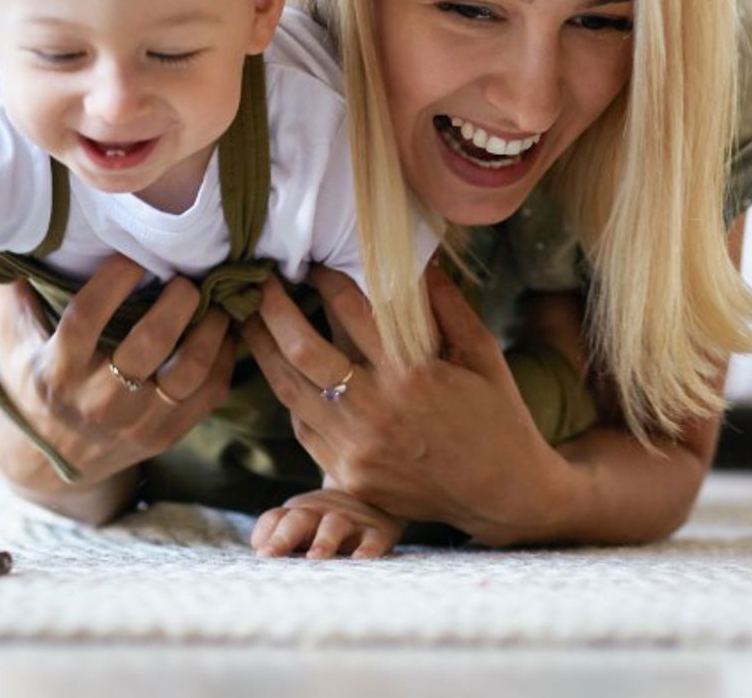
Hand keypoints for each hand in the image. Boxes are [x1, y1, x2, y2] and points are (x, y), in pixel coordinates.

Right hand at [0, 256, 236, 486]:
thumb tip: (21, 231)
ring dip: (211, 328)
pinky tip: (221, 333)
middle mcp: (97, 400)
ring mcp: (135, 422)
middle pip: (150, 343)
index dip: (114, 279)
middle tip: (186, 278)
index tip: (133, 256)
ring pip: (188, 371)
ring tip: (214, 302)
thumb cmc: (31, 384)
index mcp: (57, 371)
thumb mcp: (13, 342)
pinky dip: (224, 359)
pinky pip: (208, 394)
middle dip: (178, 301)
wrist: (48, 464)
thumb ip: (16, 291)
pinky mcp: (164, 435)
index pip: (87, 317)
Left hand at [240, 266, 574, 545]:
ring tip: (249, 320)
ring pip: (290, 390)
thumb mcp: (483, 353)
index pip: (351, 312)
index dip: (326, 281)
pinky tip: (283, 372)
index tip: (313, 264)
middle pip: (302, 350)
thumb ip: (448, 305)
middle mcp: (377, 411)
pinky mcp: (348, 476)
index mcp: (413, 374)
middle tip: (261, 282)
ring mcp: (357, 448)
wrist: (502, 494)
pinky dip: (290, 396)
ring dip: (263, 350)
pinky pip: (304, 427)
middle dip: (274, 308)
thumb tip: (418, 258)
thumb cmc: (499, 417)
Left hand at [251, 487, 402, 559]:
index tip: (261, 554)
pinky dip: (367, 549)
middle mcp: (320, 513)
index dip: (266, 534)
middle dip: (283, 537)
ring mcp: (349, 521)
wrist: (377, 498)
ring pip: (334, 526)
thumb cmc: (327, 520)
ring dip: (323, 541)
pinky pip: (372, 540)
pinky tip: (361, 559)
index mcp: (298, 513)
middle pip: (298, 520)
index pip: (275, 519)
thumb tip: (259, 552)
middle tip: (270, 555)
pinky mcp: (377, 533)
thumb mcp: (301, 523)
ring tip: (315, 558)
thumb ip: (278, 536)